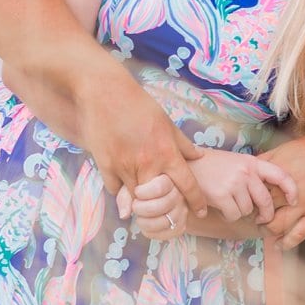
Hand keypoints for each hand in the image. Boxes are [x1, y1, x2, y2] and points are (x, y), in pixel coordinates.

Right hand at [77, 72, 211, 221]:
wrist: (104, 92)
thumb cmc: (138, 104)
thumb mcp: (166, 121)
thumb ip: (183, 143)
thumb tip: (199, 156)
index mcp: (166, 152)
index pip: (187, 186)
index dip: (196, 202)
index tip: (199, 212)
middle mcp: (147, 164)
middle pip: (160, 200)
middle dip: (166, 208)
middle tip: (168, 208)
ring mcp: (124, 167)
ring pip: (136, 199)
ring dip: (142, 201)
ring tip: (146, 202)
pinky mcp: (105, 166)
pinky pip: (115, 190)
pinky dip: (120, 191)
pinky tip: (123, 186)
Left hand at [121, 176, 188, 241]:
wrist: (153, 191)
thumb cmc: (140, 184)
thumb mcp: (130, 183)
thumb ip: (126, 195)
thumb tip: (124, 215)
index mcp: (167, 177)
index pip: (160, 187)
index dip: (145, 193)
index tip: (136, 192)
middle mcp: (179, 192)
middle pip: (164, 204)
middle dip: (144, 209)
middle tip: (135, 207)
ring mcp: (182, 208)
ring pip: (169, 220)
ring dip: (148, 223)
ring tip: (138, 219)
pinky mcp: (182, 222)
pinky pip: (173, 232)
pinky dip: (156, 234)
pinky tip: (145, 229)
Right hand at [189, 150, 298, 224]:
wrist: (186, 164)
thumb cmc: (211, 165)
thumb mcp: (236, 162)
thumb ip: (252, 174)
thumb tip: (269, 197)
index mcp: (252, 162)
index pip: (281, 175)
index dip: (291, 190)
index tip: (294, 201)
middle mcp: (246, 172)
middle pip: (266, 201)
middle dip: (265, 213)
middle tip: (260, 218)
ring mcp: (234, 183)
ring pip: (248, 210)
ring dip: (239, 211)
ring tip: (227, 201)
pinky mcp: (222, 195)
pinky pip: (234, 215)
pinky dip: (227, 214)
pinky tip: (218, 205)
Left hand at [257, 126, 304, 248]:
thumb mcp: (286, 149)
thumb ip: (267, 161)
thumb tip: (251, 168)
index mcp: (278, 174)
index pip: (254, 191)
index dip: (247, 198)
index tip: (245, 201)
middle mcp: (289, 190)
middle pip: (262, 210)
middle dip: (254, 216)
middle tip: (252, 217)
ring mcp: (304, 203)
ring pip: (277, 225)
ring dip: (266, 230)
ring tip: (263, 229)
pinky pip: (299, 234)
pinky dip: (286, 242)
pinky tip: (279, 245)